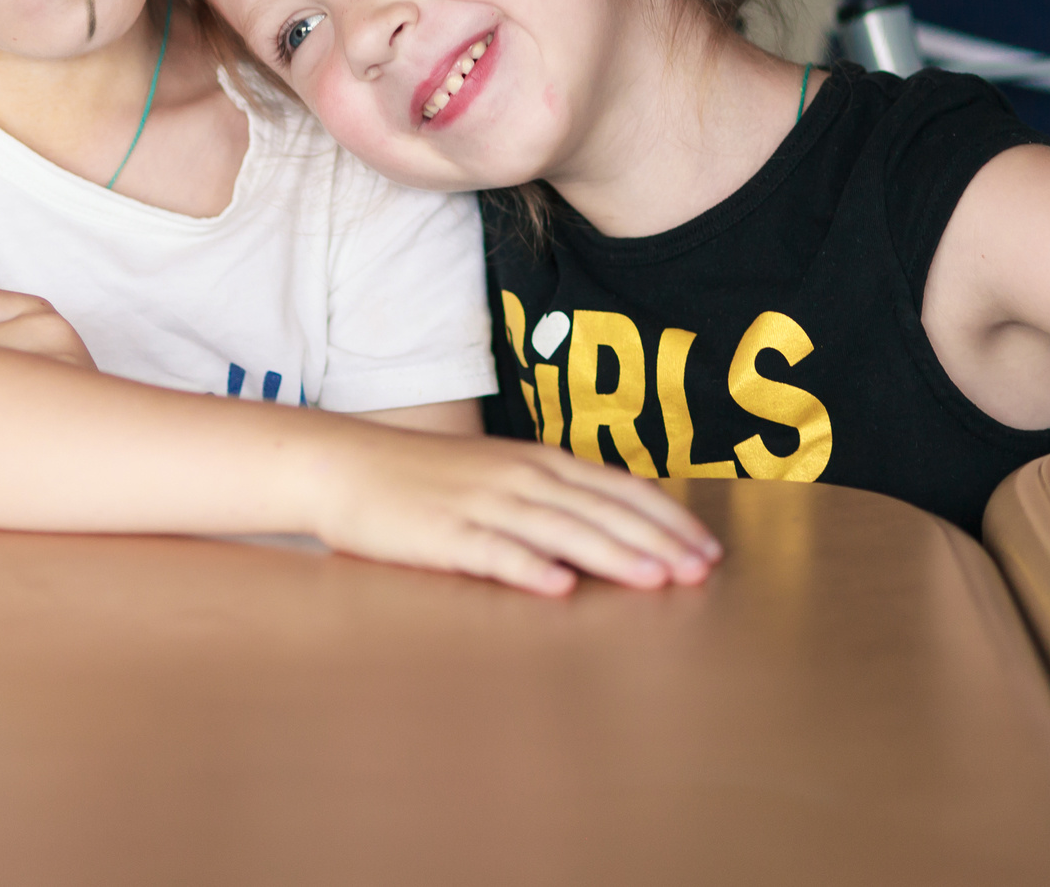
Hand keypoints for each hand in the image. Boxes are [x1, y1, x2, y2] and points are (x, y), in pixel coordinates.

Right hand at [313, 431, 720, 597]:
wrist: (342, 464)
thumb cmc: (422, 476)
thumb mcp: (496, 474)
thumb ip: (547, 495)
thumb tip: (607, 523)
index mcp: (536, 462)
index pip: (617, 488)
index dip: (667, 518)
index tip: (707, 548)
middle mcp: (519, 477)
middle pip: (601, 510)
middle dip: (658, 541)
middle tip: (702, 572)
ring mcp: (482, 504)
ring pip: (560, 530)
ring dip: (612, 554)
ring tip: (656, 579)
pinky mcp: (444, 534)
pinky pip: (493, 553)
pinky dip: (529, 568)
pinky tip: (559, 588)